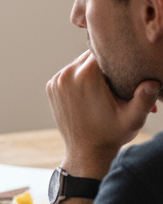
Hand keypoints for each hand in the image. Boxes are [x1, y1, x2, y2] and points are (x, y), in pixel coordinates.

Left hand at [46, 50, 159, 177]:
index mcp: (87, 75)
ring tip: (105, 89)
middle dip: (106, 66)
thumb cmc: (111, 136)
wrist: (86, 154)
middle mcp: (68, 74)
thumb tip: (153, 83)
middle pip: (92, 55)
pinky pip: (70, 73)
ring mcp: (57, 81)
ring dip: (92, 71)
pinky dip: (80, 78)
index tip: (126, 73)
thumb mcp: (133, 119)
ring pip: (80, 63)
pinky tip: (90, 92)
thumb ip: (144, 100)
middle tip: (117, 84)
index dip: (119, 59)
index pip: (106, 50)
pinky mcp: (51, 87)